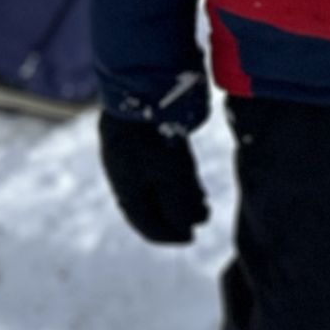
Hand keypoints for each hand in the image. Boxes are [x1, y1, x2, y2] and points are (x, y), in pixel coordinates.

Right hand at [98, 114, 209, 244]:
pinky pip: (159, 168)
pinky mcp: (144, 139)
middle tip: (200, 221)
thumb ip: (179, 206)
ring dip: (179, 199)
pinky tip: (192, 179)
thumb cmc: (155, 138)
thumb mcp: (172, 178)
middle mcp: (127, 178)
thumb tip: (187, 229)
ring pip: (157, 187)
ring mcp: (133, 158)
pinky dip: (176, 179)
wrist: (141, 89)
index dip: (169, 235)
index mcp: (128, 191)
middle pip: (152, 206)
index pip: (146, 223)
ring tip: (202, 204)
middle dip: (176, 217)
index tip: (190, 239)